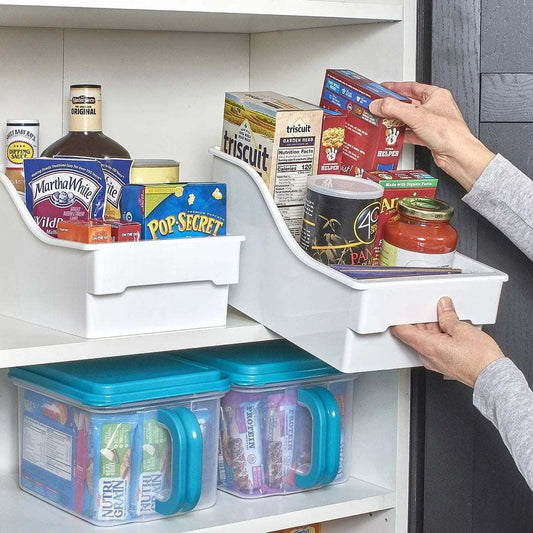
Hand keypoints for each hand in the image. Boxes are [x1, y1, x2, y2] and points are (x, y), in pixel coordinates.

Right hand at [369, 81, 494, 190]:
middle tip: (380, 106)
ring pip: (410, 118)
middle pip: (409, 103)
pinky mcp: (429, 136)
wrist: (457, 154)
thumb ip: (394, 108)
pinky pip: (412, 132)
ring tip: (385, 120)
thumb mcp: (416, 116)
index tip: (383, 88)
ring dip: (397, 120)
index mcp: (436, 95)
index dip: (395, 87)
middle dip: (394, 106)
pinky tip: (395, 135)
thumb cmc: (448, 132)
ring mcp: (432, 122)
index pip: (411, 87)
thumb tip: (378, 104)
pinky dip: (403, 133)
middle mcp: (435, 107)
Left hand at [391, 296, 503, 387]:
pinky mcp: (443, 364)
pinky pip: (434, 348)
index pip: (403, 333)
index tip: (398, 314)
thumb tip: (443, 308)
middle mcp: (427, 357)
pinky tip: (450, 332)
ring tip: (445, 321)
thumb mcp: (462, 330)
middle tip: (431, 312)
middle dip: (421, 322)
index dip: (398, 321)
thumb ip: (448, 317)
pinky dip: (438, 338)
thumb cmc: (480, 359)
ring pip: (425, 341)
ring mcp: (435, 362)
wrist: (493, 377)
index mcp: (427, 347)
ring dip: (431, 330)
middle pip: (415, 335)